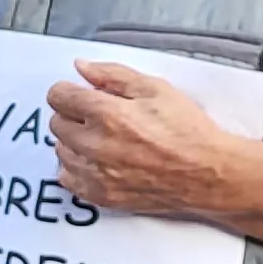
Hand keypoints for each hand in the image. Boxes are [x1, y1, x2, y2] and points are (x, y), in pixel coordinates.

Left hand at [47, 60, 244, 217]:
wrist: (206, 173)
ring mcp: (96, 174)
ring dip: (74, 141)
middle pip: (56, 123)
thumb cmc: (186, 130)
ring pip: (61, 151)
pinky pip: (68, 179)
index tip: (81, 94)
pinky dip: (77, 168)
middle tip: (97, 116)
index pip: (59, 96)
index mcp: (107, 114)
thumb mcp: (155, 88)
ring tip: (102, 139)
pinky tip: (98, 161)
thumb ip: (113, 75)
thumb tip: (81, 67)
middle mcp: (95, 145)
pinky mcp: (102, 196)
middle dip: (72, 115)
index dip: (70, 91)